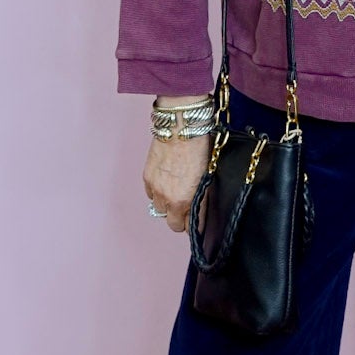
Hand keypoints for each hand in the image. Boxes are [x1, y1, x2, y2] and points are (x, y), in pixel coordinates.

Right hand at [143, 99, 213, 232]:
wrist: (180, 128)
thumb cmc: (198, 147)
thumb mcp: (207, 175)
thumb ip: (202, 195)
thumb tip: (200, 205)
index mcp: (188, 200)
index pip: (192, 226)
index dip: (196, 225)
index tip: (198, 223)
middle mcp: (170, 199)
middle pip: (173, 225)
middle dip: (181, 220)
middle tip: (186, 211)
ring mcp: (156, 190)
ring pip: (160, 211)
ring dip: (168, 206)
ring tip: (175, 194)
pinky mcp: (147, 179)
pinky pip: (150, 196)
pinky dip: (156, 194)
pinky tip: (164, 184)